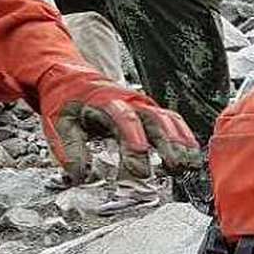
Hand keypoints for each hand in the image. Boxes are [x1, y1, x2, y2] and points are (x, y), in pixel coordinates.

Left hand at [34, 64, 199, 183]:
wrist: (72, 78)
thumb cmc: (68, 101)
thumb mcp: (61, 122)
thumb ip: (70, 148)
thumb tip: (80, 175)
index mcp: (106, 101)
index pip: (125, 120)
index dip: (135, 143)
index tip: (139, 168)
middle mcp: (130, 101)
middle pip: (156, 120)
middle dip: (169, 144)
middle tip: (176, 167)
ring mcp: (144, 105)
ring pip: (169, 120)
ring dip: (181, 143)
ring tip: (190, 165)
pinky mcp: (151, 112)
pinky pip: (173, 121)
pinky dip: (185, 138)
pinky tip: (192, 156)